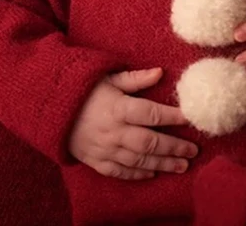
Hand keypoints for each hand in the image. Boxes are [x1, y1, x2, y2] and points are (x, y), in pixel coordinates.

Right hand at [68, 67, 198, 180]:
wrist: (52, 109)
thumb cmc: (84, 89)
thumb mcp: (108, 77)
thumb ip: (135, 78)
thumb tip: (160, 72)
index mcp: (118, 107)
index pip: (151, 114)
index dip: (173, 117)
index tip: (191, 118)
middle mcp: (113, 131)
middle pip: (149, 142)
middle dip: (174, 147)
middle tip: (194, 150)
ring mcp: (105, 149)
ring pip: (139, 160)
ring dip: (163, 164)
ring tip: (183, 165)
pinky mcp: (96, 161)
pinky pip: (121, 171)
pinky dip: (138, 174)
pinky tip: (154, 173)